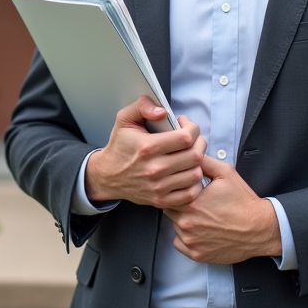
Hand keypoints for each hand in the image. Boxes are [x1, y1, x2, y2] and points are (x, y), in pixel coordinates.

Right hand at [85, 96, 204, 207]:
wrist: (108, 175)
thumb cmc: (120, 146)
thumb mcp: (124, 119)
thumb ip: (142, 106)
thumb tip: (163, 112)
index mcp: (147, 147)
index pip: (185, 138)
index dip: (193, 128)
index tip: (187, 126)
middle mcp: (154, 169)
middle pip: (194, 156)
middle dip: (199, 143)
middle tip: (193, 139)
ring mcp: (158, 187)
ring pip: (195, 174)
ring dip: (198, 163)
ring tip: (190, 155)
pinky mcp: (161, 200)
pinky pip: (190, 194)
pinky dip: (194, 183)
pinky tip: (187, 173)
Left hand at [163, 155, 281, 263]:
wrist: (260, 228)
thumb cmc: (243, 202)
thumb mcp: (226, 173)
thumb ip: (204, 162)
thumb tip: (189, 154)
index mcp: (191, 202)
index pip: (169, 193)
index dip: (177, 190)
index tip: (187, 190)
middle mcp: (187, 223)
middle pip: (169, 210)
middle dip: (179, 205)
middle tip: (195, 204)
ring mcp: (191, 240)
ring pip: (175, 227)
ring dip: (183, 221)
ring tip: (201, 217)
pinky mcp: (196, 254)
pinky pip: (179, 243)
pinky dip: (186, 238)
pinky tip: (200, 231)